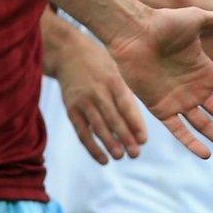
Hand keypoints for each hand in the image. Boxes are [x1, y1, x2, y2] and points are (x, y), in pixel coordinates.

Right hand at [48, 17, 147, 163]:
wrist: (69, 52)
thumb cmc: (101, 63)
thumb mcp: (117, 69)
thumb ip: (128, 93)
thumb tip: (138, 125)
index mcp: (113, 80)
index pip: (126, 105)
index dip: (135, 123)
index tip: (144, 140)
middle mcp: (98, 91)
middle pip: (113, 118)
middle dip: (125, 138)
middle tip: (135, 154)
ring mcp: (83, 101)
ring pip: (98, 127)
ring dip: (109, 144)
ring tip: (121, 156)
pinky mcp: (71, 109)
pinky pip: (82, 132)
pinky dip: (92, 147)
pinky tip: (103, 159)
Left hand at [103, 7, 212, 159]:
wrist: (133, 33)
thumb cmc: (162, 23)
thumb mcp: (196, 19)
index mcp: (205, 71)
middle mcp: (194, 88)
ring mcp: (178, 100)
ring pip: (204, 125)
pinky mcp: (160, 108)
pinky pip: (178, 129)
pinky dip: (191, 142)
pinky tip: (206, 154)